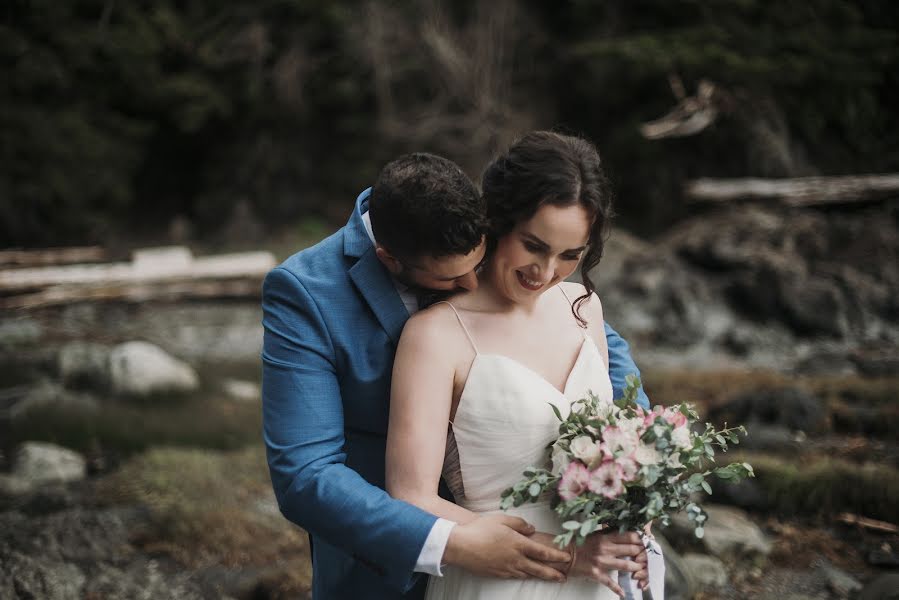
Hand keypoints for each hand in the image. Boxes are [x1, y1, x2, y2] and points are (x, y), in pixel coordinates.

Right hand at [443, 514, 570, 581]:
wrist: (460, 546)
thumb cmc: (480, 529)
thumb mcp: (501, 519)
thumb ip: (519, 523)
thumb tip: (531, 528)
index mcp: (518, 544)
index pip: (542, 552)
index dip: (556, 556)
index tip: (566, 557)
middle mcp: (515, 559)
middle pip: (539, 569)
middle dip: (553, 573)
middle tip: (564, 577)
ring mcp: (506, 568)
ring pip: (527, 574)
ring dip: (540, 576)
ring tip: (549, 578)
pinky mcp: (497, 574)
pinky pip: (514, 576)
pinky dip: (524, 576)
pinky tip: (526, 575)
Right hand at [568, 530, 645, 597]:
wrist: (564, 554)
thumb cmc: (579, 543)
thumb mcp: (594, 533)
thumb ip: (608, 532)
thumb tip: (623, 529)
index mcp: (605, 537)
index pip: (629, 536)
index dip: (640, 539)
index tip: (644, 541)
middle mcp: (605, 548)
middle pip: (631, 549)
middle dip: (641, 553)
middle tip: (646, 556)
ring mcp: (601, 562)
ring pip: (625, 565)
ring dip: (636, 568)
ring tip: (641, 570)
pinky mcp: (596, 573)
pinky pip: (609, 582)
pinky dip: (617, 588)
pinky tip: (623, 593)